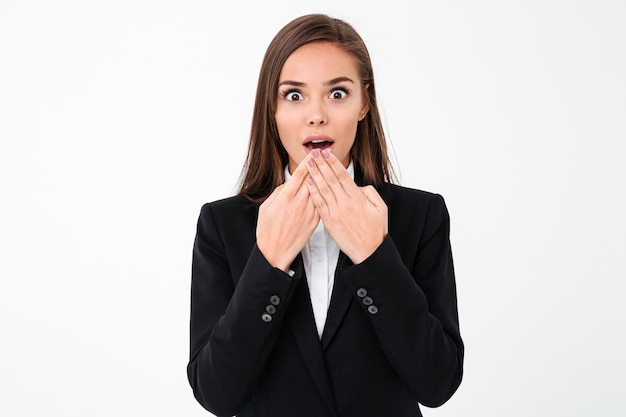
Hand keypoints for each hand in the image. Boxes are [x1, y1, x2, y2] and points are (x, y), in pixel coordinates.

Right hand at [256, 159, 319, 271]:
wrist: (275, 252)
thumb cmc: (267, 229)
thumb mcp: (267, 206)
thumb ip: (280, 192)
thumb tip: (290, 183)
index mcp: (286, 197)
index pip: (300, 174)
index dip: (308, 161)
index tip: (313, 152)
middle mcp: (299, 203)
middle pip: (313, 178)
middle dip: (319, 165)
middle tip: (324, 153)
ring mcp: (309, 212)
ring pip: (320, 190)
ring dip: (325, 177)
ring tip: (330, 166)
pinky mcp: (315, 221)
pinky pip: (322, 204)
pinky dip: (326, 194)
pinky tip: (329, 186)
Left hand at [305, 149, 387, 263]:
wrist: (369, 251)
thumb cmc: (375, 230)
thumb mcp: (380, 208)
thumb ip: (369, 192)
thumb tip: (357, 186)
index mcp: (358, 198)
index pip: (342, 175)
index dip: (333, 163)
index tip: (326, 153)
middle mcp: (345, 203)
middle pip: (330, 179)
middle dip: (321, 164)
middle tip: (313, 152)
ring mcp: (336, 213)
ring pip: (323, 189)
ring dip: (314, 174)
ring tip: (308, 163)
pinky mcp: (329, 222)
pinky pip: (319, 204)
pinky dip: (313, 192)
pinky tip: (308, 182)